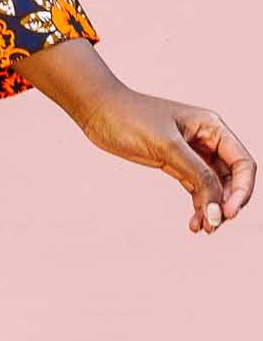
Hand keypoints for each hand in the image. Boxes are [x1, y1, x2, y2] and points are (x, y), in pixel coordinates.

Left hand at [77, 86, 254, 235]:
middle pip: (232, 178)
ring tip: (203, 229)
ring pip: (213, 186)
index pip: (242, 163)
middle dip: (226, 203)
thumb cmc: (131, 118)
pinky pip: (195, 187)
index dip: (242, 190)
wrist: (98, 111)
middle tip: (213, 226)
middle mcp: (207, 139)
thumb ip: (196, 173)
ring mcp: (191, 152)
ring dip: (212, 208)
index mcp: (212, 127)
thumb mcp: (167, 146)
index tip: (227, 213)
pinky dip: (197, 205)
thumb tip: (218, 206)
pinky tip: (193, 223)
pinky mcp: (174, 162)